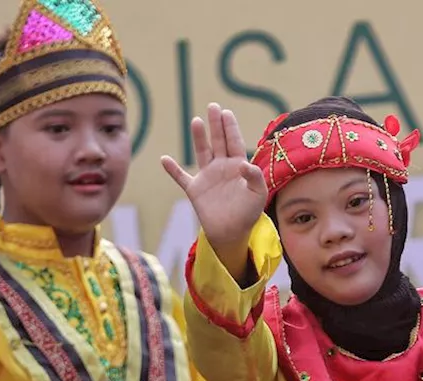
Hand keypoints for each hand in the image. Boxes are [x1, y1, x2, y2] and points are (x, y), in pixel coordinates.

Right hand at [161, 103, 267, 268]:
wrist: (232, 233)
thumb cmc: (248, 214)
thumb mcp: (257, 195)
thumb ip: (255, 177)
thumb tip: (244, 162)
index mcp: (238, 166)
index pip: (234, 143)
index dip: (230, 128)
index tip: (226, 113)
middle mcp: (221, 167)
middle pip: (218, 141)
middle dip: (216, 124)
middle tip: (213, 106)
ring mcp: (207, 177)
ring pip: (202, 152)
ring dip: (198, 138)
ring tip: (196, 121)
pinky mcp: (195, 190)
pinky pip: (181, 177)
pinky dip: (173, 169)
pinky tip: (164, 159)